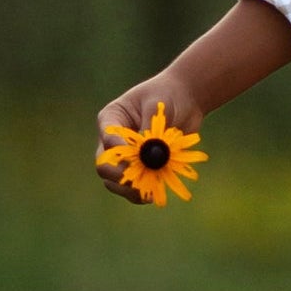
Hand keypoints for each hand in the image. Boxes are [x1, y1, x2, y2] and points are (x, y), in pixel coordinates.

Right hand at [93, 73, 200, 198]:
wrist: (186, 99)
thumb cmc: (169, 95)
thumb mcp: (157, 106)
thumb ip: (149, 129)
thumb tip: (146, 154)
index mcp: (112, 118)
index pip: (107, 138)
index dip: (119, 151)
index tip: (137, 156)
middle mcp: (113, 140)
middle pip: (104, 165)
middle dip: (119, 176)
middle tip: (137, 181)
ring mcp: (126, 157)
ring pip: (115, 181)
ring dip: (130, 189)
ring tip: (148, 193)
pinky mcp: (141, 168)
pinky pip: (134, 187)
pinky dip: (143, 192)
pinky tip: (155, 194)